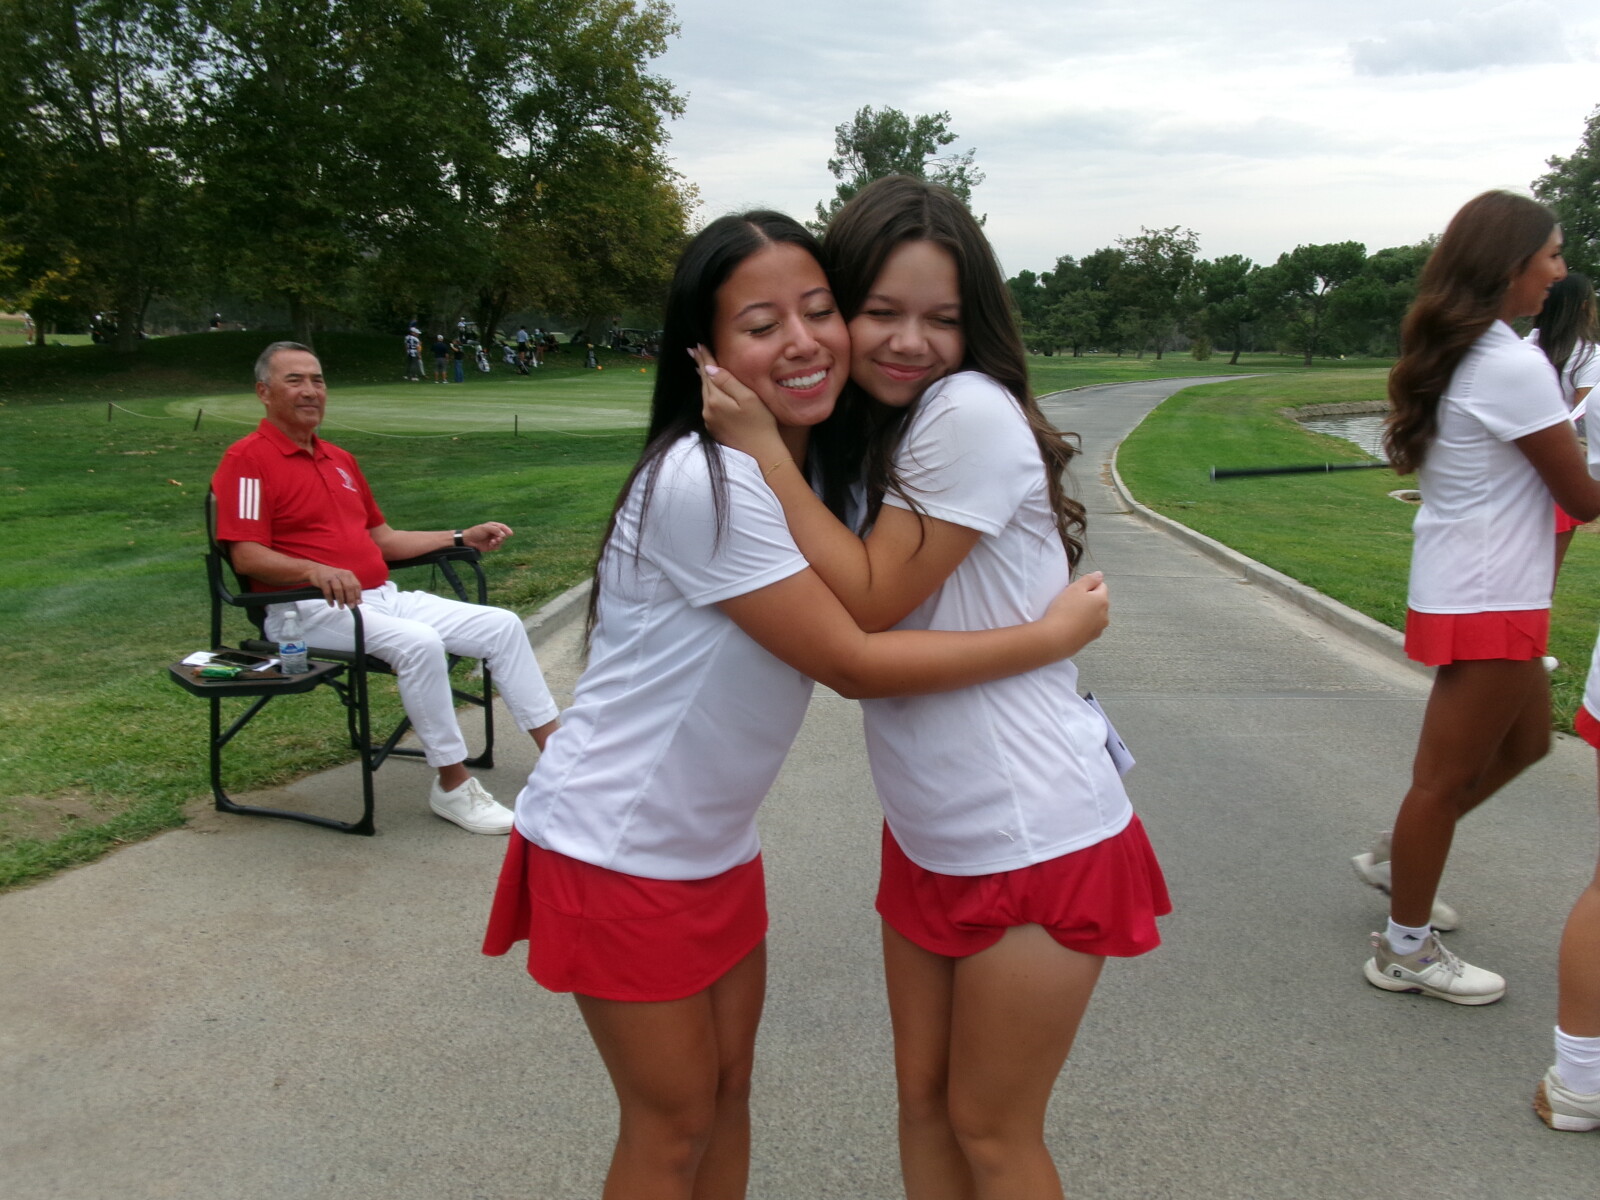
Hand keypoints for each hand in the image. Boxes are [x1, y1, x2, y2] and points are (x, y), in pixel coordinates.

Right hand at [305, 562, 363, 608]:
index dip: (358, 595)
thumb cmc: (332, 577)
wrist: (315, 570)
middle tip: (351, 607)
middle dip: (350, 598)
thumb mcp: (343, 580)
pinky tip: (332, 604)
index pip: (356, 585)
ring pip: (338, 589)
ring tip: (341, 607)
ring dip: (341, 600)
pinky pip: (328, 591)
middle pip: (348, 587)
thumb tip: (358, 602)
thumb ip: (351, 589)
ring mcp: (332, 576)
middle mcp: (341, 574)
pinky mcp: (323, 580)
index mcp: (348, 574)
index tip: (358, 603)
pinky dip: (330, 599)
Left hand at [464, 521, 512, 552]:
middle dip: (502, 537)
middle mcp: (494, 533)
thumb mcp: (485, 528)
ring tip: (492, 542)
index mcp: (493, 526)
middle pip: (503, 535)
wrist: (468, 540)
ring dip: (498, 542)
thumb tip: (503, 535)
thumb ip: (495, 530)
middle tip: (497, 538)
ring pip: (501, 541)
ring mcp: (492, 539)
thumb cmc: (475, 532)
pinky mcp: (490, 546)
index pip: (502, 527)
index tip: (510, 534)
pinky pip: (497, 546)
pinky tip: (490, 545)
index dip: (507, 530)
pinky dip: (495, 546)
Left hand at [694, 344, 784, 460]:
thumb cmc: (760, 424)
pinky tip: (709, 388)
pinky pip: (708, 404)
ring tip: (699, 365)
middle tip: (694, 350)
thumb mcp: (748, 398)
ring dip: (703, 378)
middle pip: (704, 381)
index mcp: (716, 399)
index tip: (698, 345)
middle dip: (700, 365)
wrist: (760, 454)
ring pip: (705, 393)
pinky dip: (708, 392)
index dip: (705, 357)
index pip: (709, 372)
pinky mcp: (713, 427)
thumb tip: (709, 368)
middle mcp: (708, 409)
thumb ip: (728, 382)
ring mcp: (709, 419)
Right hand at [1040, 571, 1108, 656]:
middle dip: (1087, 600)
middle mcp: (1105, 616)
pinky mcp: (1089, 640)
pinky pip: (1087, 627)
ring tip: (1068, 615)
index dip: (1087, 586)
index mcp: (1103, 600)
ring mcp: (1098, 629)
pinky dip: (1081, 625)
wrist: (1056, 638)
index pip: (1101, 586)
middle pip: (1098, 601)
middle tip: (1069, 602)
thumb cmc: (1064, 610)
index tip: (1074, 591)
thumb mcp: (1075, 588)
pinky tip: (1069, 626)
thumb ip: (1089, 579)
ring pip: (1093, 615)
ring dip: (1084, 613)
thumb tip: (1100, 575)